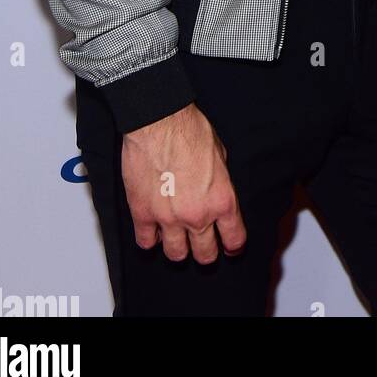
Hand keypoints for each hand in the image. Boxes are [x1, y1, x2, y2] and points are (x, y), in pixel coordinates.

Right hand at [121, 103, 246, 263]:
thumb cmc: (190, 131)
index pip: (234, 239)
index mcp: (222, 200)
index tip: (230, 247)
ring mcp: (168, 219)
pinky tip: (154, 231)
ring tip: (178, 240)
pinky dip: (150, 239)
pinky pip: (146, 242)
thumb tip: (214, 193)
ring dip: (178, 249)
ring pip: (175, 254)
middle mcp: (197, 215)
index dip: (233, 247)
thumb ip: (219, 183)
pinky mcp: (142, 214)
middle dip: (207, 253)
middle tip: (204, 247)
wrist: (159, 122)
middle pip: (205, 254)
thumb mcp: (221, 156)